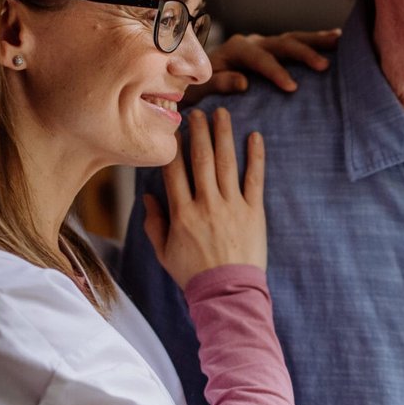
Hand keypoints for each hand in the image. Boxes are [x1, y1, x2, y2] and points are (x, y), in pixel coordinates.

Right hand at [141, 108, 265, 288]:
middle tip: (197, 111)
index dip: (172, 147)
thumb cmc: (193, 275)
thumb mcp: (164, 252)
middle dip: (198, 131)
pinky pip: (254, 178)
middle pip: (201, 159)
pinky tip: (255, 137)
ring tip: (223, 113)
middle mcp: (206, 204)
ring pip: (227, 162)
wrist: (227, 294)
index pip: (174, 171)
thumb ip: (154, 223)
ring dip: (224, 135)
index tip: (172, 128)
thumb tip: (147, 196)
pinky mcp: (253, 212)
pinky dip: (256, 156)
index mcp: (181, 213)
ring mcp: (231, 206)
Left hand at [182, 29, 339, 102]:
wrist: (194, 80)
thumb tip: (244, 82)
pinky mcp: (273, 51)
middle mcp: (252, 42)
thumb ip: (219, 84)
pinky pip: (295, 44)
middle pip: (282, 43)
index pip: (260, 58)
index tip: (292, 87)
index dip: (276, 71)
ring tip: (339, 41)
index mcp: (235, 49)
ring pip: (293, 39)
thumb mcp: (200, 89)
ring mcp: (264, 44)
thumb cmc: (196, 89)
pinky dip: (314, 42)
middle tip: (323, 66)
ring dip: (316, 40)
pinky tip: (336, 40)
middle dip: (303, 53)